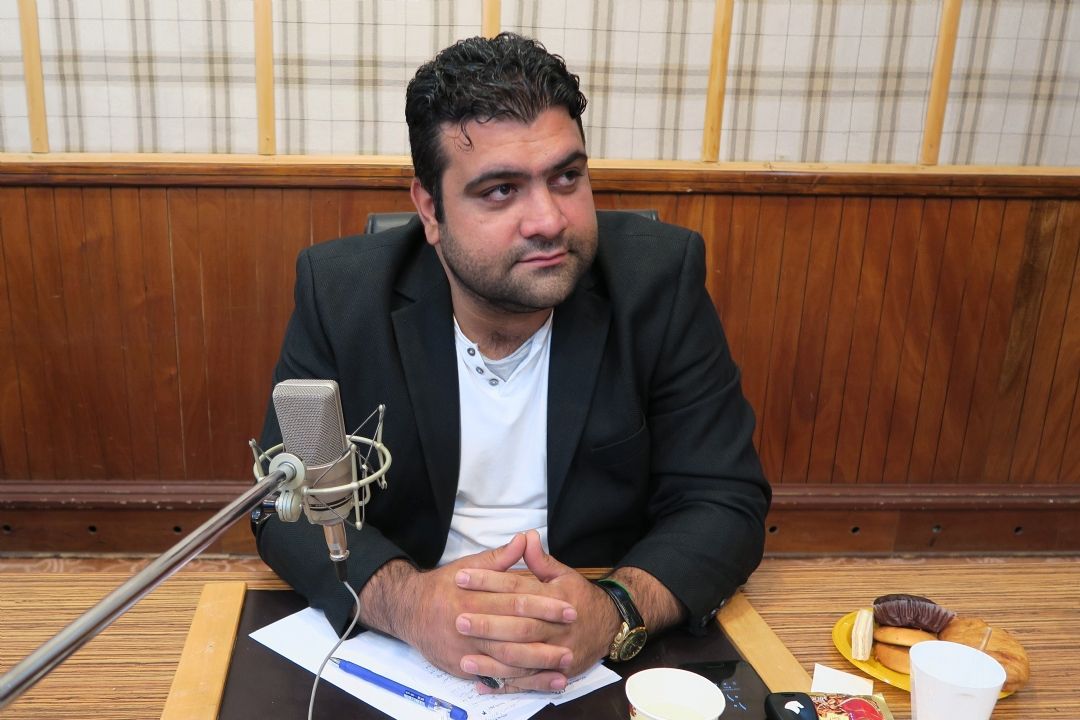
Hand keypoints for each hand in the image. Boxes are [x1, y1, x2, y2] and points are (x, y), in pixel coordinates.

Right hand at [386, 533, 578, 688]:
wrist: (409, 610)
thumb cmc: (445, 586)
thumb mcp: (470, 566)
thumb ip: (500, 558)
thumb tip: (525, 538)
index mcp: (473, 597)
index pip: (515, 601)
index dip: (544, 605)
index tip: (568, 608)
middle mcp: (468, 625)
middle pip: (513, 633)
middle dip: (545, 638)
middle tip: (572, 640)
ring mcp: (465, 650)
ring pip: (506, 660)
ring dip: (537, 665)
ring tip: (564, 665)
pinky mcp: (462, 668)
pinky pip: (495, 678)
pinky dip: (518, 682)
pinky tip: (540, 682)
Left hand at [455, 529, 619, 692]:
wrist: (610, 625)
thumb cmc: (580, 597)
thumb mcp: (563, 574)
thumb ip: (541, 559)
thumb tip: (525, 537)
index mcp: (555, 598)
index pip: (516, 589)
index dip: (488, 582)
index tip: (462, 578)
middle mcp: (556, 627)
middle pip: (518, 627)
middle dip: (488, 625)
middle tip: (459, 620)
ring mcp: (557, 652)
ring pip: (522, 659)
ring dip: (492, 661)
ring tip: (464, 658)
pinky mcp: (557, 673)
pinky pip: (528, 682)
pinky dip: (504, 685)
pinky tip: (481, 684)